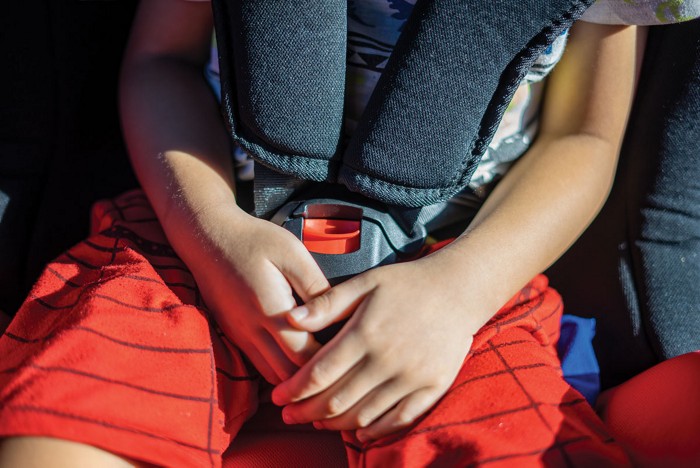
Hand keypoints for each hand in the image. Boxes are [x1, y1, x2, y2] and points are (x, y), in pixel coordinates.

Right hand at [188, 206, 329, 384]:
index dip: (327, 361)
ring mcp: (239, 335)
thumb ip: (316, 286)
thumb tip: (338, 315)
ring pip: (271, 375)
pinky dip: (278, 366)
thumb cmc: (253, 240)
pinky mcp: (232, 334)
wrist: (207, 236)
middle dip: (312, 376)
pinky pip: (258, 363)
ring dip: (294, 375)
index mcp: (271, 310)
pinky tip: (295, 355)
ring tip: (318, 364)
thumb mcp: (292, 253)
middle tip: (337, 365)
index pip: (303, 356)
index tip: (347, 354)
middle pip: (287, 375)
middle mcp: (251, 330)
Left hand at [272, 255, 480, 441]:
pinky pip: (399, 419)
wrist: (460, 289)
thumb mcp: (366, 282)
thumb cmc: (408, 283)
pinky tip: (358, 433)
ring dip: (335, 424)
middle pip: (337, 399)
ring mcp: (411, 377)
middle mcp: (386, 360)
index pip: (319, 373)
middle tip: (288, 416)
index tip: (277, 397)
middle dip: (306, 412)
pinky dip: (375, 431)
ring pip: (363, 414)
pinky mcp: (432, 387)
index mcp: (365, 334)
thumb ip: (328, 303)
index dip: (294, 390)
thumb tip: (289, 319)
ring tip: (316, 423)